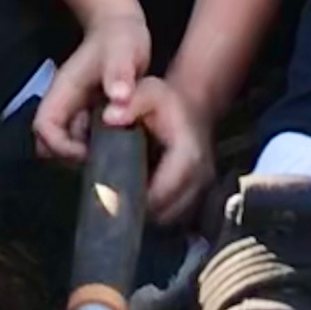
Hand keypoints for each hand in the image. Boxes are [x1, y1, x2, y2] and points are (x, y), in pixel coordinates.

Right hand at [33, 9, 153, 161]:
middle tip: (104, 161)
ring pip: (66, 144)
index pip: (44, 128)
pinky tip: (122, 149)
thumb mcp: (124, 52)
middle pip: (49, 142)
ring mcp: (75, 110)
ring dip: (84, 156)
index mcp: (64, 91)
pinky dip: (97, 150)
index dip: (61, 146)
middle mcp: (64, 104)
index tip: (90, 153)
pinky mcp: (88, 115)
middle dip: (71, 158)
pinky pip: (83, 141)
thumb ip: (120, 72)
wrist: (121, 28)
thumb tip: (118, 98)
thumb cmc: (120, 39)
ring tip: (115, 158)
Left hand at [118, 74, 220, 225]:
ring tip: (122, 194)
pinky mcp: (198, 196)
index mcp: (189, 158)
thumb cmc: (168, 102)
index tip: (108, 192)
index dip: (132, 197)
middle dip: (136, 207)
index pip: (160, 194)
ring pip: (169, 217)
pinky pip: (173, 214)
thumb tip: (109, 118)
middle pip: (164, 211)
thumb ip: (130, 103)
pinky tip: (138, 193)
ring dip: (146, 210)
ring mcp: (202, 190)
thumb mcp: (149, 92)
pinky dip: (155, 208)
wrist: (193, 107)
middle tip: (110, 197)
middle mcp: (200, 179)